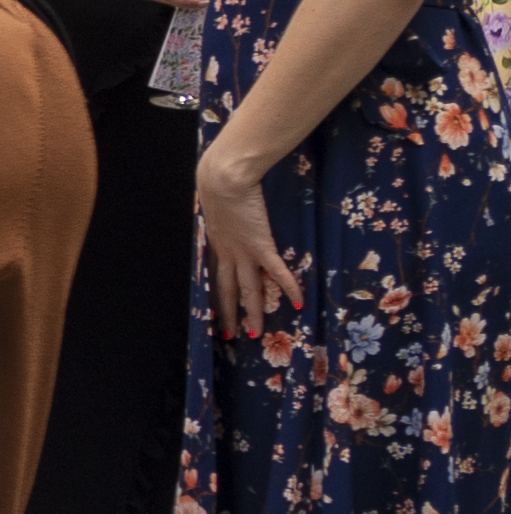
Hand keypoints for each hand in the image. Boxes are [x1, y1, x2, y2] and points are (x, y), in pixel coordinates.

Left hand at [196, 150, 298, 337]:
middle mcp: (227, 253)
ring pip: (248, 289)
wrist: (224, 178)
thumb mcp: (218, 205)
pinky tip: (298, 303)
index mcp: (217, 245)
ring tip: (257, 334)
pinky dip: (288, 287)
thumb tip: (233, 211)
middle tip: (231, 336)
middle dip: (229, 315)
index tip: (216, 314)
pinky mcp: (260, 245)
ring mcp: (243, 251)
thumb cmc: (221, 184)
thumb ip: (226, 214)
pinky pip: (276, 271)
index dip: (218, 297)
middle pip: (228, 291)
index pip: (217, 278)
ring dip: (253, 313)